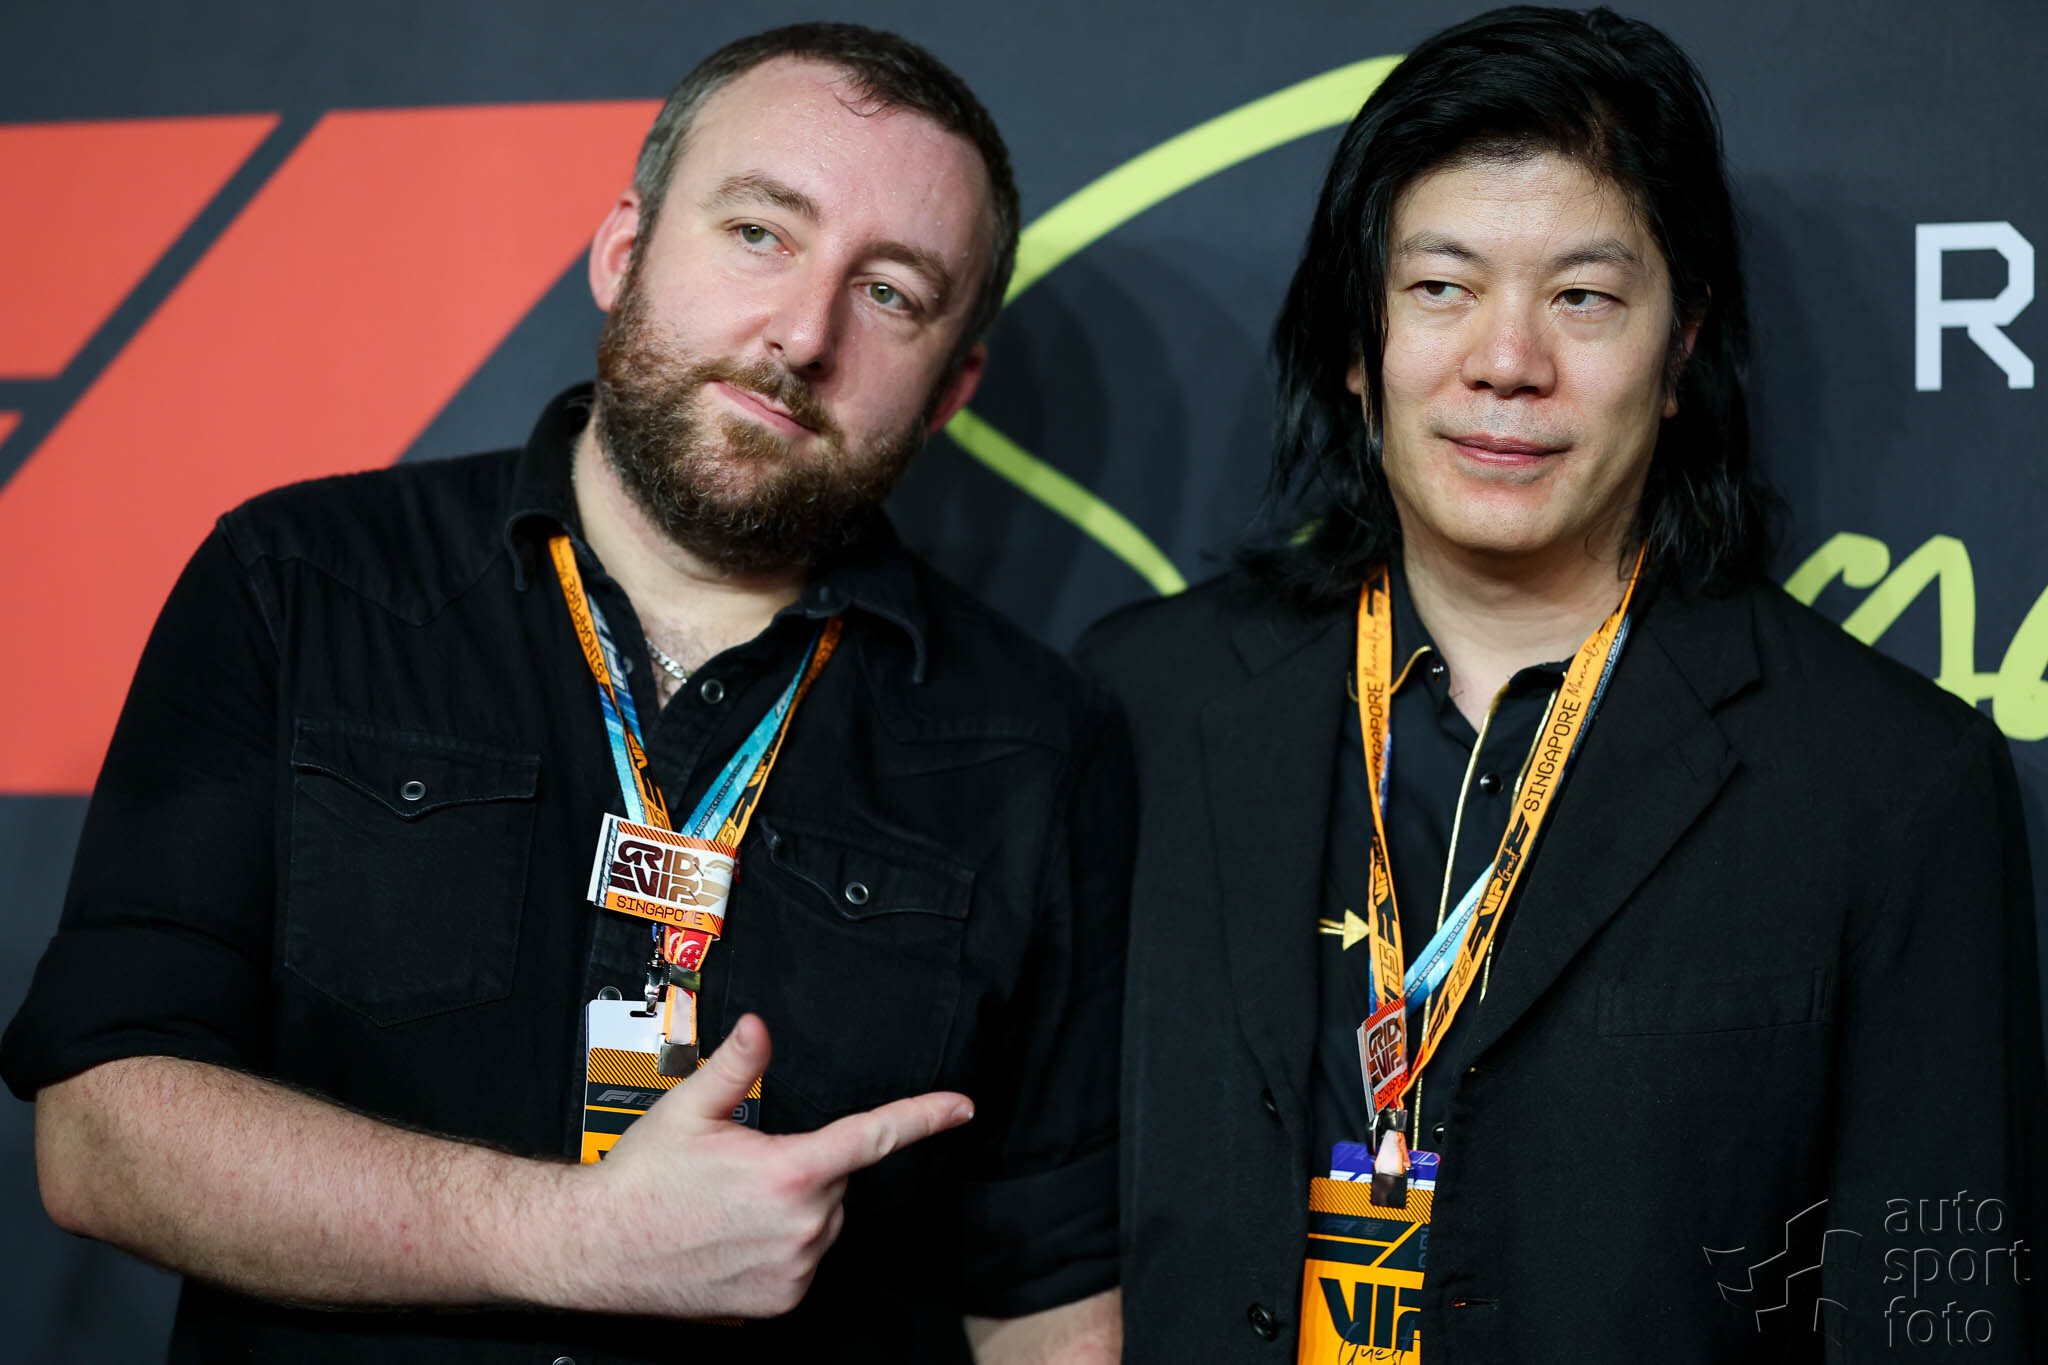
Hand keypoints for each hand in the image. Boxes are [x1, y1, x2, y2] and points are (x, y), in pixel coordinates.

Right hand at [570, 1013, 972, 1318]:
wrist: (600, 1248)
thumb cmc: (642, 1179)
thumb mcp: (688, 1108)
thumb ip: (735, 1065)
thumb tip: (760, 1028)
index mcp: (789, 1171)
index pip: (873, 1136)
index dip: (924, 1117)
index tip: (961, 1107)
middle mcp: (802, 1225)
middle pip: (837, 1179)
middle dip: (806, 1166)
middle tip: (744, 1167)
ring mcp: (794, 1269)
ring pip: (823, 1221)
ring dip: (796, 1207)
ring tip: (731, 1205)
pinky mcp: (781, 1301)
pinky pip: (805, 1260)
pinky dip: (784, 1245)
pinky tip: (736, 1237)